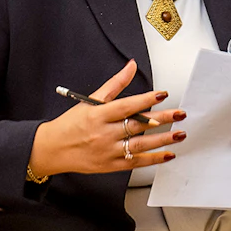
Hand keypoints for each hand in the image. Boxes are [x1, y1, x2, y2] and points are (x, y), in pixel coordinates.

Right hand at [27, 61, 183, 177]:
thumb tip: (132, 65)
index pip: (126, 106)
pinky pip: (134, 162)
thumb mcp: (90, 101)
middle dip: (161, 120)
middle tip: (180, 114)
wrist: (49, 150)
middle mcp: (103, 133)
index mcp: (98, 115)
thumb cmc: (71, 124)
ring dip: (162, 140)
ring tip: (180, 134)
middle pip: (136, 126)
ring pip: (138, 145)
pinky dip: (152, 159)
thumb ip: (115, 84)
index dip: (146, 99)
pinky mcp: (108, 166)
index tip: (164, 94)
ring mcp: (106, 151)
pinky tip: (168, 154)